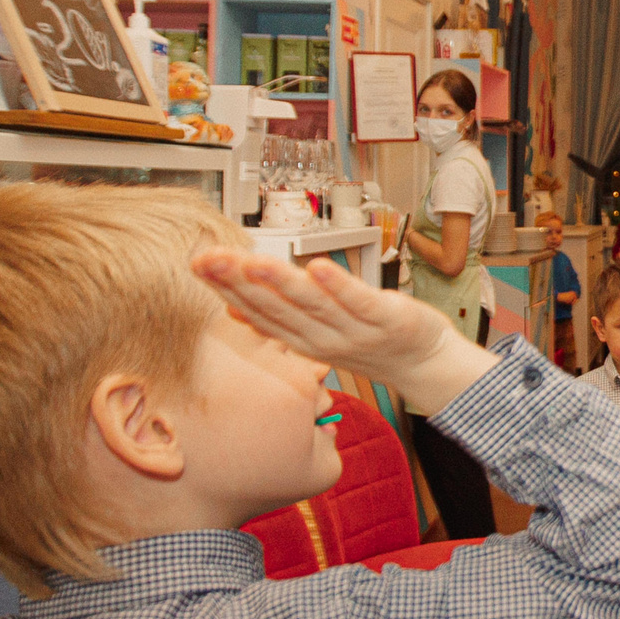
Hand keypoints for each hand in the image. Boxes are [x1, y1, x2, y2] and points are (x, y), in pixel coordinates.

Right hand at [193, 251, 483, 414]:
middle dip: (240, 282)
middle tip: (209, 258)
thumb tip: (231, 310)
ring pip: (311, 305)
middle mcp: (321, 338)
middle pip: (275, 308)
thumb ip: (276, 320)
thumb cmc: (366, 339)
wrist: (421, 360)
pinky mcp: (384, 318)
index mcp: (300, 338)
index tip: (198, 262)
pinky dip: (338, 285)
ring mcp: (353, 330)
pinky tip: (317, 265)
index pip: (256, 312)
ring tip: (254, 262)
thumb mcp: (314, 335)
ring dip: (281, 283)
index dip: (225, 288)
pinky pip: (358, 301)